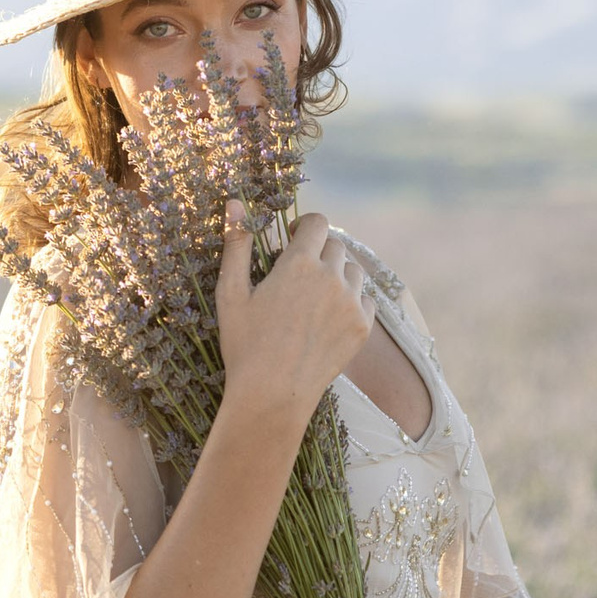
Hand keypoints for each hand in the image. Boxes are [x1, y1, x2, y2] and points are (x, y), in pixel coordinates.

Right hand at [215, 202, 374, 427]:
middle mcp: (331, 278)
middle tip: (298, 274)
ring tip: (314, 295)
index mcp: (299, 263)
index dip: (304, 226)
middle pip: (335, 245)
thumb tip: (234, 202)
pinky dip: (351, 300)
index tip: (292, 238)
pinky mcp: (362, 327)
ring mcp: (351, 303)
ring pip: (353, 270)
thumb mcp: (231, 292)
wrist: (272, 396)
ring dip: (337, 273)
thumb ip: (236, 244)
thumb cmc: (244, 344)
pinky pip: (365, 299)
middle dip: (318, 251)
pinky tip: (328, 316)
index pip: (316, 222)